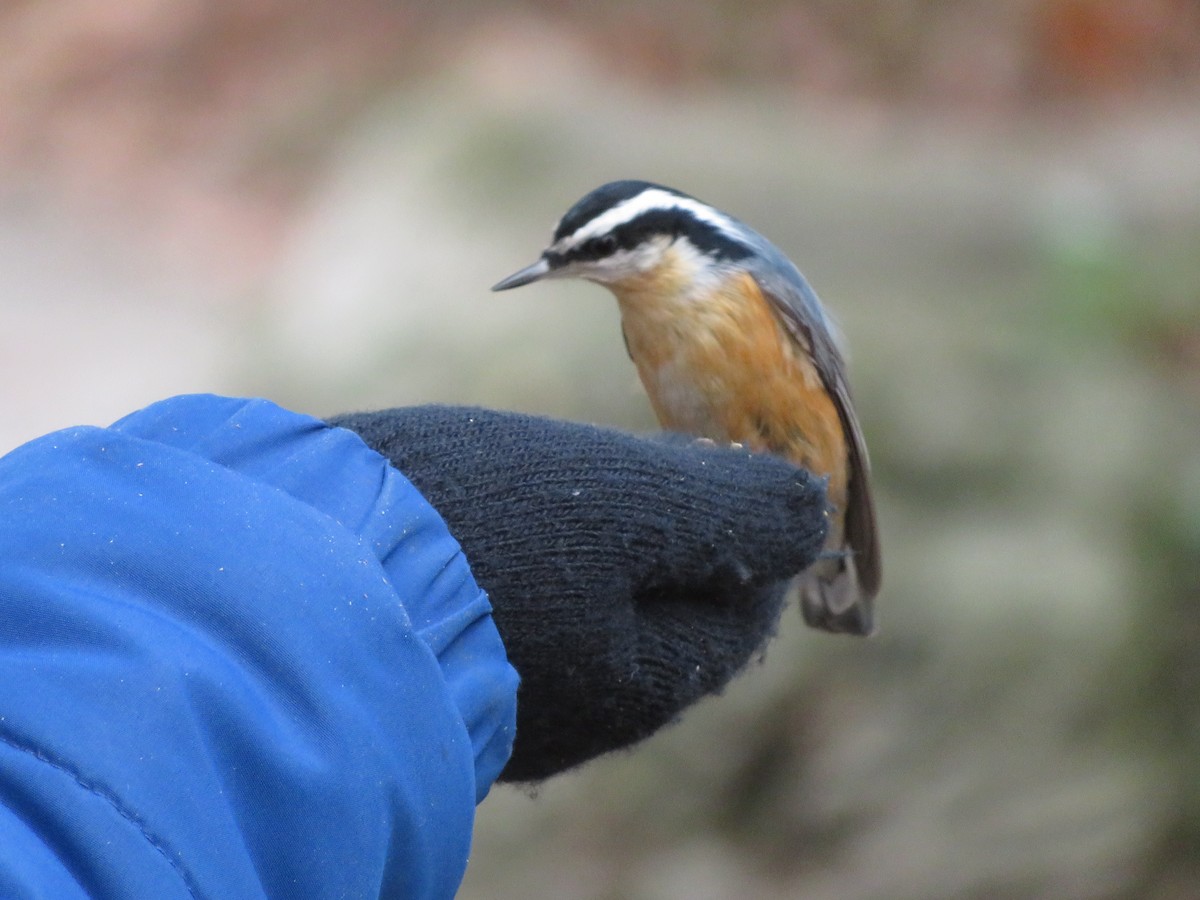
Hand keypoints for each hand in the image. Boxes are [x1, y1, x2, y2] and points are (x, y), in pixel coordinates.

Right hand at [330, 406, 827, 780]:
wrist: (289, 574)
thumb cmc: (475, 531)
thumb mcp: (628, 504)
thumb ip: (733, 509)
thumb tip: (811, 509)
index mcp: (643, 680)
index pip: (742, 605)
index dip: (752, 522)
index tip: (729, 451)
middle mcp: (584, 710)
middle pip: (669, 615)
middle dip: (675, 534)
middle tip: (652, 457)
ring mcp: (512, 699)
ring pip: (596, 614)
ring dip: (605, 543)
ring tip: (579, 479)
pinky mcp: (446, 670)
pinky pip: (525, 617)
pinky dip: (540, 563)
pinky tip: (511, 515)